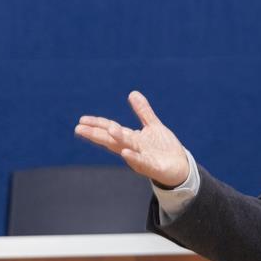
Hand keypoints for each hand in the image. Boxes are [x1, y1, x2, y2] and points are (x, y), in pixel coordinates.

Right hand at [74, 91, 189, 187]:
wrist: (180, 168)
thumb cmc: (164, 149)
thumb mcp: (153, 126)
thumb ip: (143, 112)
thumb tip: (132, 93)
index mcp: (131, 138)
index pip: (111, 129)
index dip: (97, 124)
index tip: (81, 120)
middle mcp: (133, 148)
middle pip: (112, 139)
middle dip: (97, 134)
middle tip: (79, 129)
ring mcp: (142, 158)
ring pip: (127, 148)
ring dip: (118, 139)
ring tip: (110, 131)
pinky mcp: (153, 167)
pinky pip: (142, 162)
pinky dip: (133, 157)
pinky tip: (125, 152)